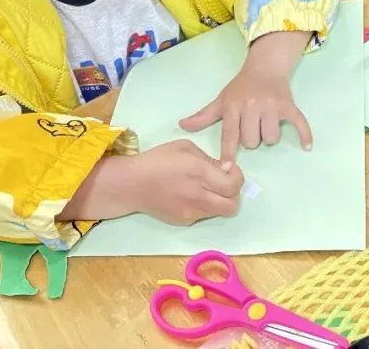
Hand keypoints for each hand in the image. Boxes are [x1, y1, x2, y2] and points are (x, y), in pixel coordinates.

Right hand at [59, 142, 243, 225]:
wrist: (131, 184)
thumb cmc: (158, 160)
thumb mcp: (185, 147)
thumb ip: (209, 159)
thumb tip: (225, 170)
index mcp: (198, 173)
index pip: (233, 185)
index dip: (237, 178)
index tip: (228, 170)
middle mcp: (198, 196)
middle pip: (232, 205)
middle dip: (234, 194)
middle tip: (223, 183)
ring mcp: (190, 212)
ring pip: (219, 212)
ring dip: (220, 200)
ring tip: (205, 188)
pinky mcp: (183, 221)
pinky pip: (203, 215)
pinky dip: (204, 206)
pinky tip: (190, 196)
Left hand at [180, 31, 313, 161]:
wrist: (265, 66)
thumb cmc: (241, 87)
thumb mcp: (222, 99)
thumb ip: (203, 115)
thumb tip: (182, 125)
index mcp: (234, 106)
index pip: (230, 134)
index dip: (228, 152)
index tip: (227, 169)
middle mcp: (252, 106)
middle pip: (252, 141)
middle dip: (252, 139)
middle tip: (252, 127)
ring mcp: (272, 106)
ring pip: (271, 137)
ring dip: (269, 136)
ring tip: (266, 124)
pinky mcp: (288, 106)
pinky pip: (298, 122)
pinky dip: (304, 134)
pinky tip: (306, 146)